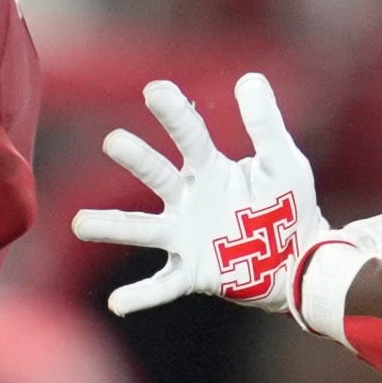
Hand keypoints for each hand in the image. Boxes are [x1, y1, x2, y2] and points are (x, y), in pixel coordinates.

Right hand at [71, 74, 323, 314]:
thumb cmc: (287, 206)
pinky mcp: (192, 271)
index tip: (157, 89)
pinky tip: (118, 304)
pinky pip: (162, 285)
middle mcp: (188, 199)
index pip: (189, 137)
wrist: (300, 257)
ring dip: (113, 227)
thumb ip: (266, 124)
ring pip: (143, 229)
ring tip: (81, 224)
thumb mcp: (283, 162)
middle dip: (138, 160)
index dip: (174, 114)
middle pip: (158, 176)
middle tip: (115, 142)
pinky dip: (140, 295)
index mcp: (209, 170)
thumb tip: (250, 78)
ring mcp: (185, 236)